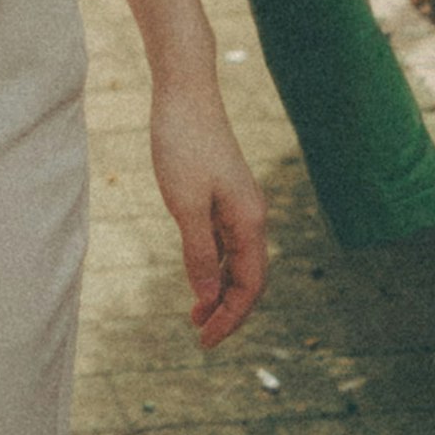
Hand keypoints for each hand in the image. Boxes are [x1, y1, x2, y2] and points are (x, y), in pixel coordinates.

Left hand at [150, 77, 270, 350]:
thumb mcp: (185, 205)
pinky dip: (215, 266)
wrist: (184, 93)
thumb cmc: (182, 145)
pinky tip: (197, 275)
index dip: (231, 318)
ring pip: (238, 261)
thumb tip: (208, 299)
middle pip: (249, 278)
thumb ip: (199, 253)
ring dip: (220, 290)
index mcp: (249, 221)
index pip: (250, 286)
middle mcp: (252, 215)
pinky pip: (227, 242)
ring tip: (195, 316)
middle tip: (199, 336)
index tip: (206, 342)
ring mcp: (239, 204)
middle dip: (228, 310)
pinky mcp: (224, 193)